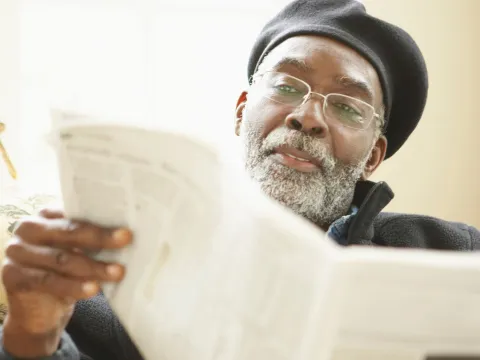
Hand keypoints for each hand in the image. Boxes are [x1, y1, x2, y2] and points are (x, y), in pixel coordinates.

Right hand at [1, 208, 131, 357]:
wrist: (38, 310)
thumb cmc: (66, 273)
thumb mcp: (78, 252)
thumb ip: (92, 239)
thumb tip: (128, 233)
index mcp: (46, 215)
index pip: (76, 213)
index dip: (103, 219)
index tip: (127, 225)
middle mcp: (28, 228)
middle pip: (69, 232)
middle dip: (101, 238)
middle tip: (126, 240)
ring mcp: (17, 251)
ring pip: (63, 259)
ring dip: (94, 267)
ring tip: (117, 272)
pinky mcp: (13, 275)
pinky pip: (49, 281)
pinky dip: (74, 286)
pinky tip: (94, 289)